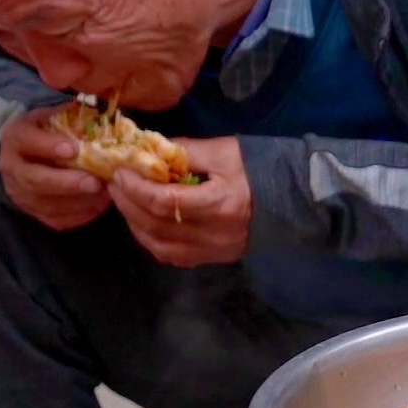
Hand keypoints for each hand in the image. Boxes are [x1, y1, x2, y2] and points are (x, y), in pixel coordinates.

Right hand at [0, 106, 110, 231]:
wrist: (23, 155)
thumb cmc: (46, 131)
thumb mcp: (53, 116)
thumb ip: (73, 116)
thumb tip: (104, 117)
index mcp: (16, 137)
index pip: (27, 141)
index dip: (49, 146)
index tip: (74, 150)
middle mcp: (12, 168)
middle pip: (35, 180)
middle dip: (67, 183)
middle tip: (95, 182)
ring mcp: (19, 193)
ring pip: (45, 204)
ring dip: (78, 202)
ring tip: (105, 195)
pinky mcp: (32, 211)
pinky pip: (55, 219)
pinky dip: (79, 215)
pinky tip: (99, 205)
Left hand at [109, 135, 253, 265]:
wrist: (293, 198)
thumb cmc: (259, 169)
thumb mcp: (224, 151)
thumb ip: (185, 151)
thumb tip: (149, 150)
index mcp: (218, 203)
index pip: (164, 201)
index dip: (136, 188)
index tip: (120, 171)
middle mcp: (212, 233)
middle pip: (155, 224)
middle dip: (128, 203)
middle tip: (114, 183)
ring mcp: (211, 250)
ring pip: (158, 244)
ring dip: (134, 223)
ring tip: (125, 201)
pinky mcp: (211, 258)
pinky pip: (171, 256)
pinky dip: (150, 240)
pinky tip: (143, 223)